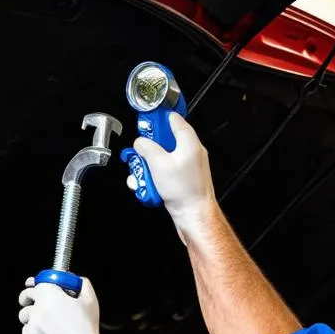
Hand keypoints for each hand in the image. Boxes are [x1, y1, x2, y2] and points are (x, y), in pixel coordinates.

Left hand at [17, 277, 100, 333]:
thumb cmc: (86, 330)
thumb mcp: (90, 301)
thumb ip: (83, 285)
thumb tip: (78, 281)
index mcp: (50, 295)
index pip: (38, 282)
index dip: (40, 282)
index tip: (41, 283)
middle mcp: (38, 308)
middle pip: (25, 296)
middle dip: (28, 296)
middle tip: (33, 298)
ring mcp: (32, 324)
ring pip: (24, 315)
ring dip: (32, 315)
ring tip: (46, 320)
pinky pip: (27, 330)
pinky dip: (35, 330)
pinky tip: (48, 333)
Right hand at [132, 114, 217, 241]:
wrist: (194, 215)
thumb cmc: (184, 192)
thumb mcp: (158, 163)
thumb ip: (146, 147)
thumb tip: (140, 142)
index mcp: (189, 141)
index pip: (173, 118)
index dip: (156, 119)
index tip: (145, 123)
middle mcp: (190, 151)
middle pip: (163, 139)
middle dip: (148, 148)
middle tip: (142, 156)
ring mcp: (187, 166)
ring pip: (161, 157)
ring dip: (148, 166)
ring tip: (145, 176)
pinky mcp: (182, 179)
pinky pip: (164, 171)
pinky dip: (154, 177)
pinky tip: (150, 186)